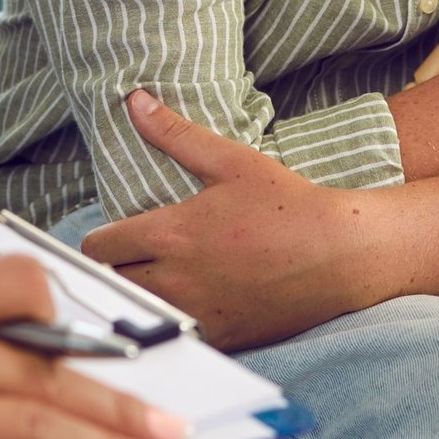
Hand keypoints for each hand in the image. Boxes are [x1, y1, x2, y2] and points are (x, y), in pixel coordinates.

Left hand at [82, 91, 375, 351]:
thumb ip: (175, 133)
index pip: (98, 247)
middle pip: (110, 284)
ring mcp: (196, 313)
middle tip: (131, 259)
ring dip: (139, 298)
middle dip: (114, 270)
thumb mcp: (231, 161)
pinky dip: (173, 323)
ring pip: (138, 313)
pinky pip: (175, 336)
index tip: (113, 238)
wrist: (340, 255)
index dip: (100, 241)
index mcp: (170, 233)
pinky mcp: (219, 337)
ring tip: (157, 281)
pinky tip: (190, 305)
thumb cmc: (289, 204)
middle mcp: (175, 278)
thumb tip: (135, 101)